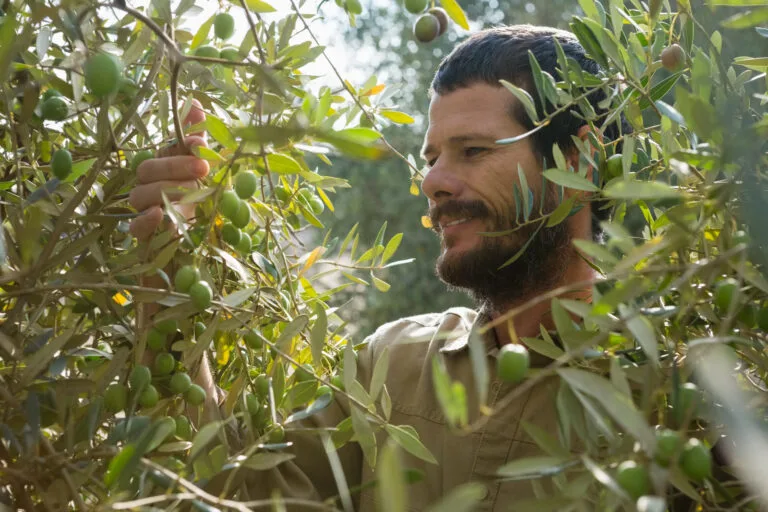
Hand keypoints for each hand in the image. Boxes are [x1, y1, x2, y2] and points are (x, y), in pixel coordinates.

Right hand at [129, 100, 209, 240]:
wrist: (191, 240)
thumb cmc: (194, 200)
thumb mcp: (201, 169)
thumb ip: (197, 140)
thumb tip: (196, 104)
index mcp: (162, 167)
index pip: (163, 149)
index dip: (180, 144)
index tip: (199, 142)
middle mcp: (148, 185)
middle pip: (148, 169)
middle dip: (175, 166)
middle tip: (202, 168)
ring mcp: (142, 210)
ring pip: (139, 195)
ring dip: (166, 191)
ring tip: (192, 193)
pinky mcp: (143, 235)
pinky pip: (135, 228)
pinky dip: (145, 221)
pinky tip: (159, 215)